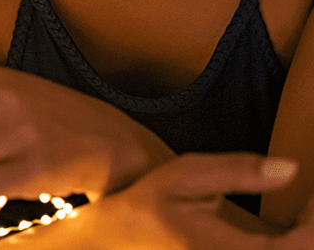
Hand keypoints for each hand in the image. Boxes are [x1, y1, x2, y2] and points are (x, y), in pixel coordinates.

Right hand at [65, 153, 313, 249]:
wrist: (116, 236)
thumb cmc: (148, 204)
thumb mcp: (186, 176)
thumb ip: (238, 171)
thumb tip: (291, 168)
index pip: (303, 244)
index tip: (312, 192)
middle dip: (312, 226)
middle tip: (308, 200)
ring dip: (304, 236)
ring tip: (303, 211)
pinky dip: (291, 242)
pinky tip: (290, 227)